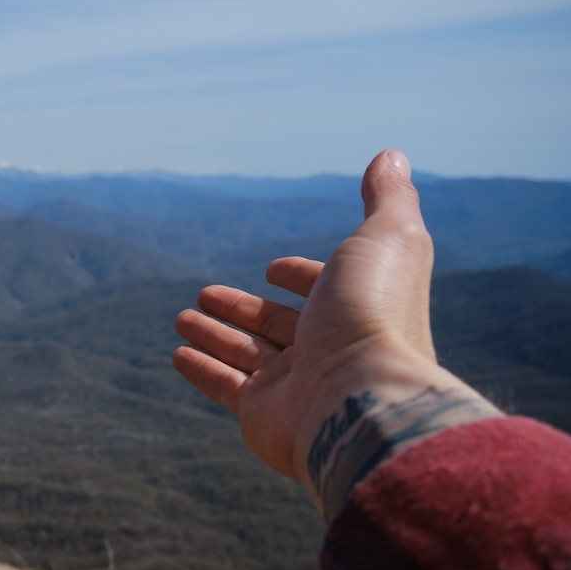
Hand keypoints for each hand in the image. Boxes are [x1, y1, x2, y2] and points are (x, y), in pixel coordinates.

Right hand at [172, 150, 497, 515]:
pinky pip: (224, 386)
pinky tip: (178, 353)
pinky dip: (201, 369)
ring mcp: (295, 386)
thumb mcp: (386, 237)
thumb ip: (387, 197)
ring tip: (180, 318)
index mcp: (357, 309)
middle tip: (205, 292)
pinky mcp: (262, 414)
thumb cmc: (373, 314)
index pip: (324, 290)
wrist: (361, 399)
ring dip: (212, 333)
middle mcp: (328, 349)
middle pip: (277, 325)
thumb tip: (392, 154)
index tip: (274, 269)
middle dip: (241, 307)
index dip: (301, 276)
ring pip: (244, 354)